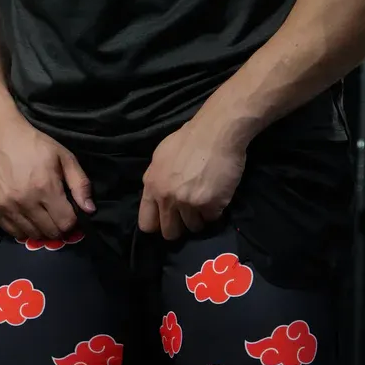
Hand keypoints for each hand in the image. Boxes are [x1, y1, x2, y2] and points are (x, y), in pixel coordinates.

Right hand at [0, 115, 93, 239]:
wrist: (0, 137)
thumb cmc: (35, 146)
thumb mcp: (65, 158)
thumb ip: (80, 185)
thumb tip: (90, 210)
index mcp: (45, 187)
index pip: (65, 222)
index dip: (72, 221)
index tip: (70, 213)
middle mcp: (25, 201)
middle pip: (50, 232)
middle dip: (58, 227)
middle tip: (57, 215)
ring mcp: (7, 206)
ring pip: (32, 235)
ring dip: (42, 230)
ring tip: (42, 216)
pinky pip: (13, 232)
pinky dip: (24, 230)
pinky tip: (27, 217)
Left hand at [138, 112, 246, 240]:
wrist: (216, 131)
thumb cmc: (189, 140)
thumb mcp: (160, 158)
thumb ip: (156, 180)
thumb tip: (157, 197)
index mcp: (152, 187)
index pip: (147, 224)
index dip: (158, 225)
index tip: (168, 220)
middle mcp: (167, 198)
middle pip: (170, 233)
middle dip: (180, 226)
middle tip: (189, 214)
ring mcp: (188, 203)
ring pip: (193, 227)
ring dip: (200, 217)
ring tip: (206, 199)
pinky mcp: (210, 205)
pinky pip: (212, 219)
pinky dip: (215, 211)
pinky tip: (217, 194)